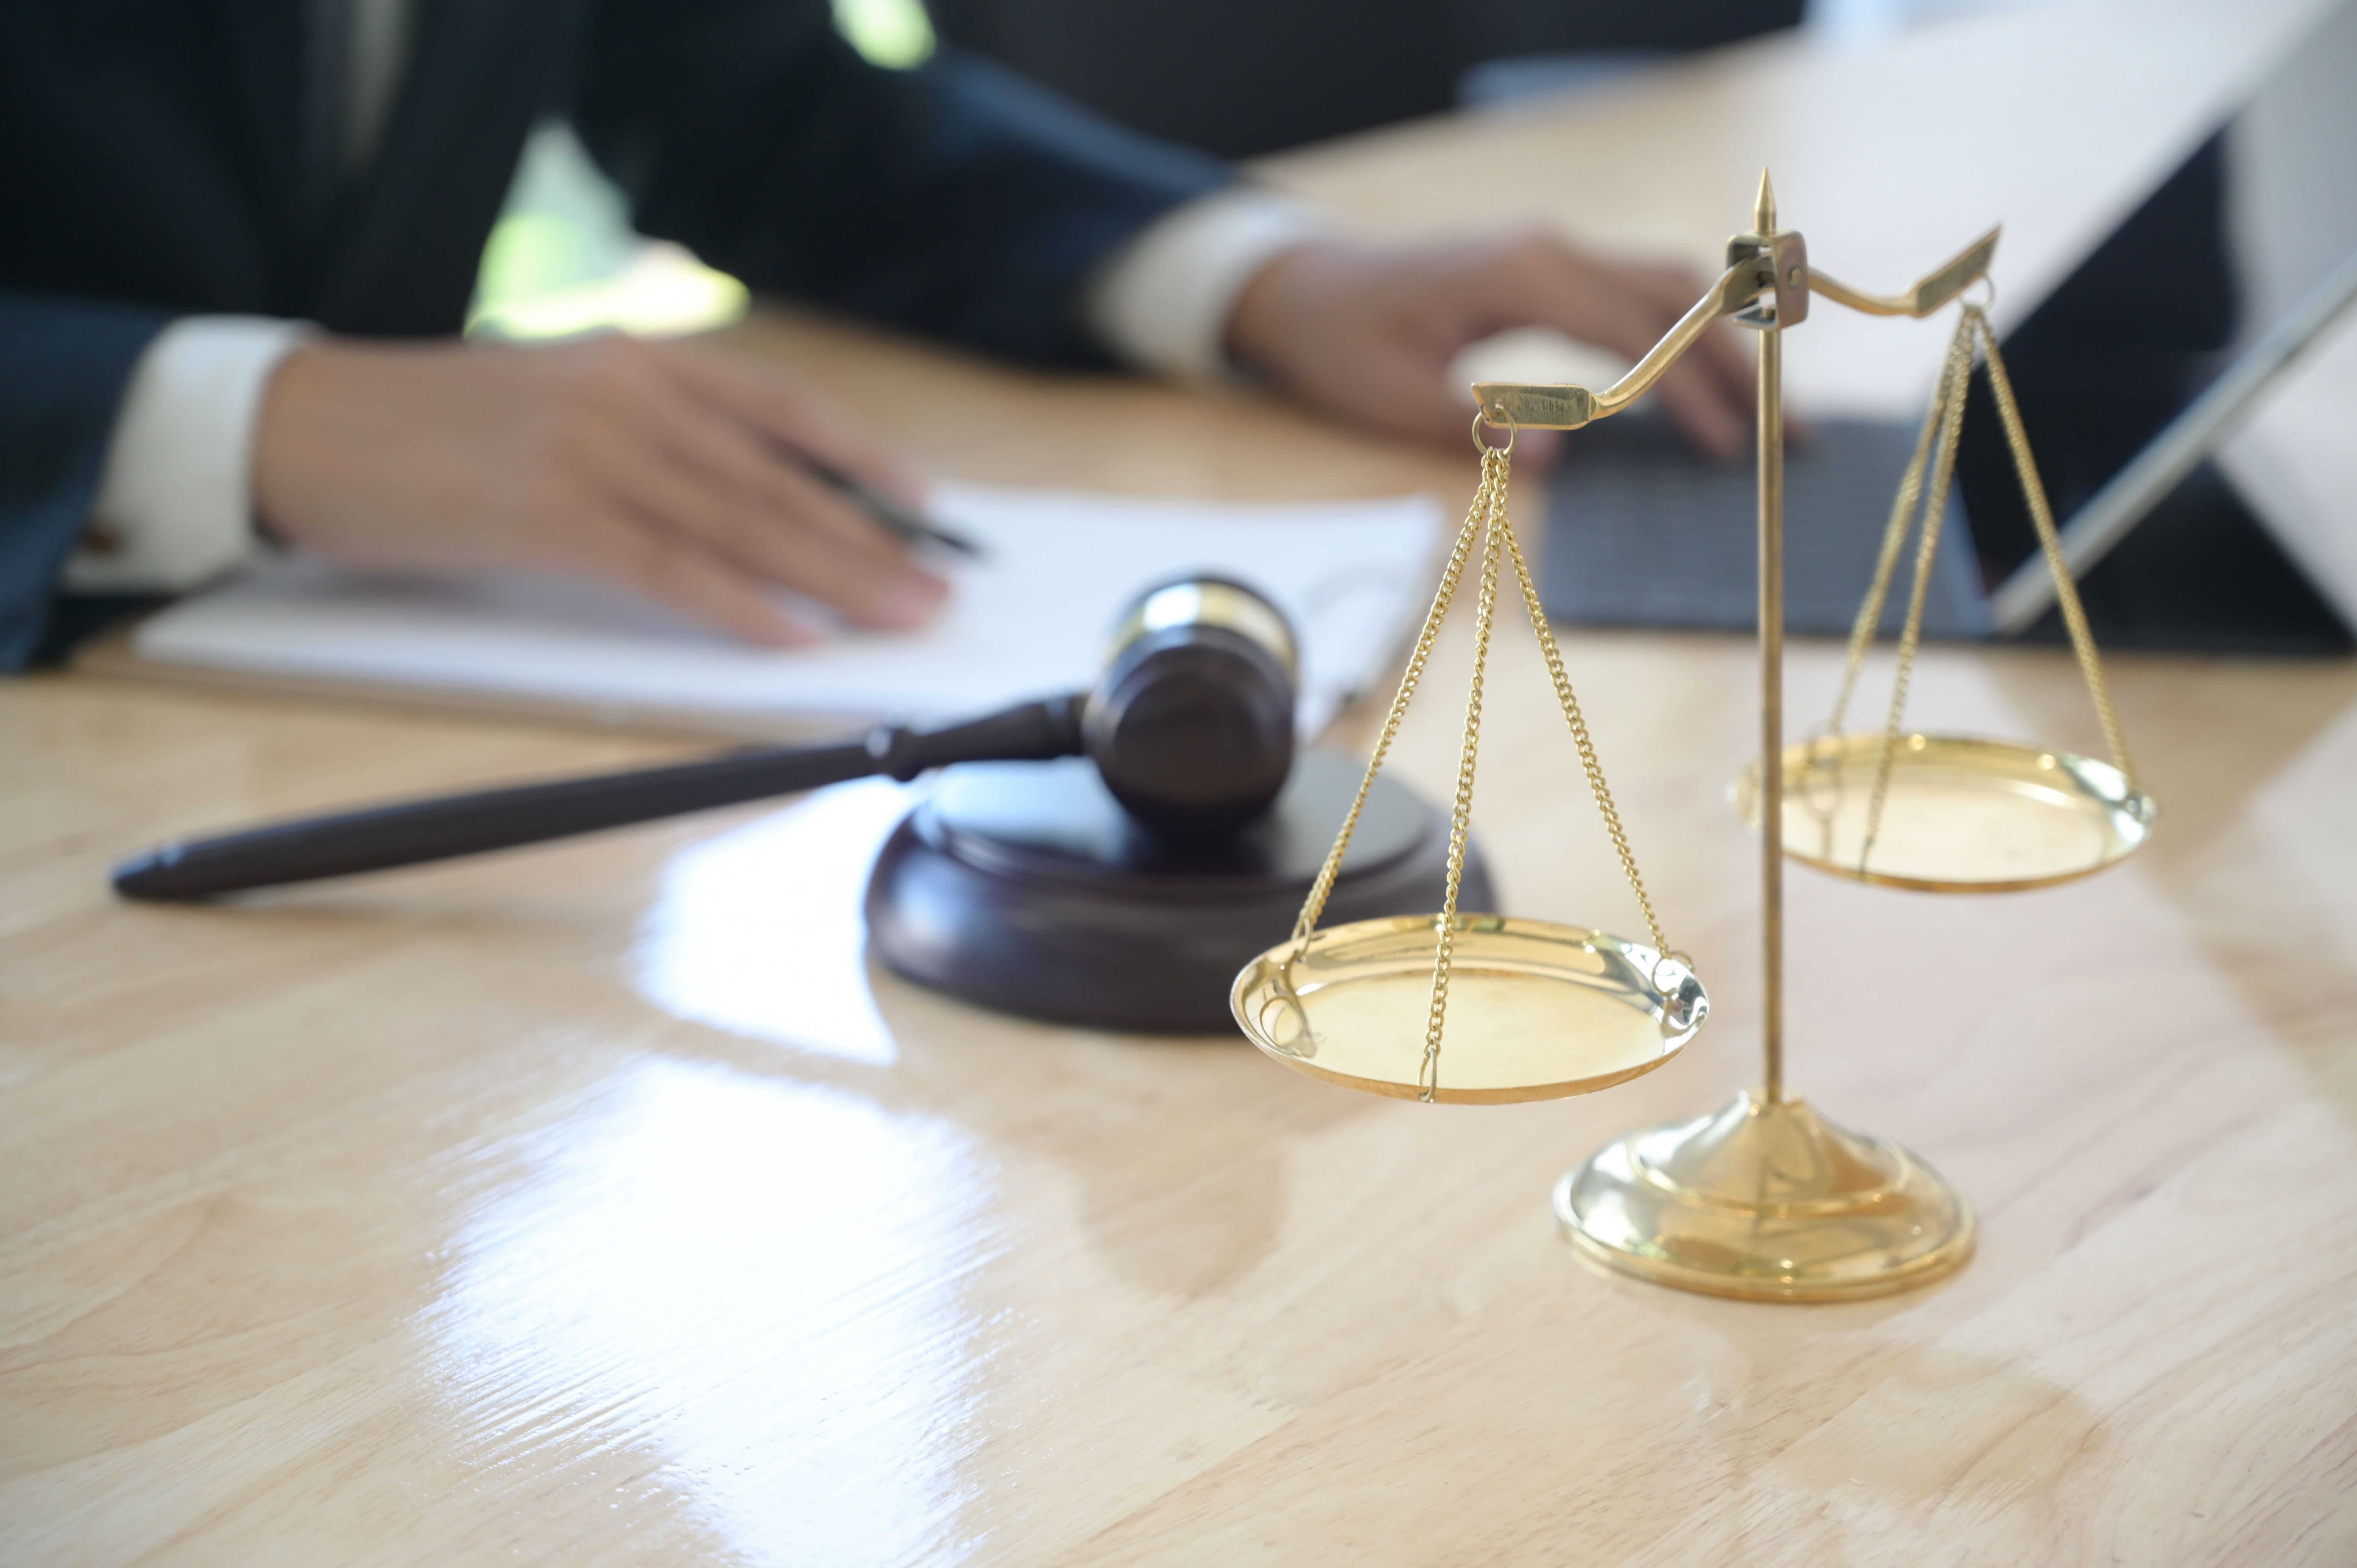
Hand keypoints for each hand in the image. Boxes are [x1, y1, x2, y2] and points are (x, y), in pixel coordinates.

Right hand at [253, 334, 948, 644]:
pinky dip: (738, 604)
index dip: (865, 459)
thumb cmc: (435, 425)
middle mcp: (628, 394)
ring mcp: (589, 451)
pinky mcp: (547, 515)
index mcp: (638, 360)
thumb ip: (649, 435)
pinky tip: (793, 634)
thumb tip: (745, 497)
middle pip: (779, 476)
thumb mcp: (560, 400)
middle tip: (939, 584)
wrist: (307, 425)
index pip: (781, 409)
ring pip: (741, 523)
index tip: (928, 506)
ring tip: (899, 615)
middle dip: (871, 536)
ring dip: (832, 577)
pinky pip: (667, 568)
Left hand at [1224, 229, 1755, 459]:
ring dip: (1720, 345)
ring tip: (1765, 414)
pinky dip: (1683, 330)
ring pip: (1666, 285)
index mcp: (1521, 273)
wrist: (1305, 285)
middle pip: (1672, 298)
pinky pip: (1636, 289)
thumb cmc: (1341, 344)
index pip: (1632, 331)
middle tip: (1784, 436)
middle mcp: (1551, 248)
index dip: (1684, 391)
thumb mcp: (1391, 401)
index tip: (1723, 447)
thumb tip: (1554, 463)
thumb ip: (1473, 430)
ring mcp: (1555, 249)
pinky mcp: (1551, 264)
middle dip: (1733, 366)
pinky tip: (1709, 381)